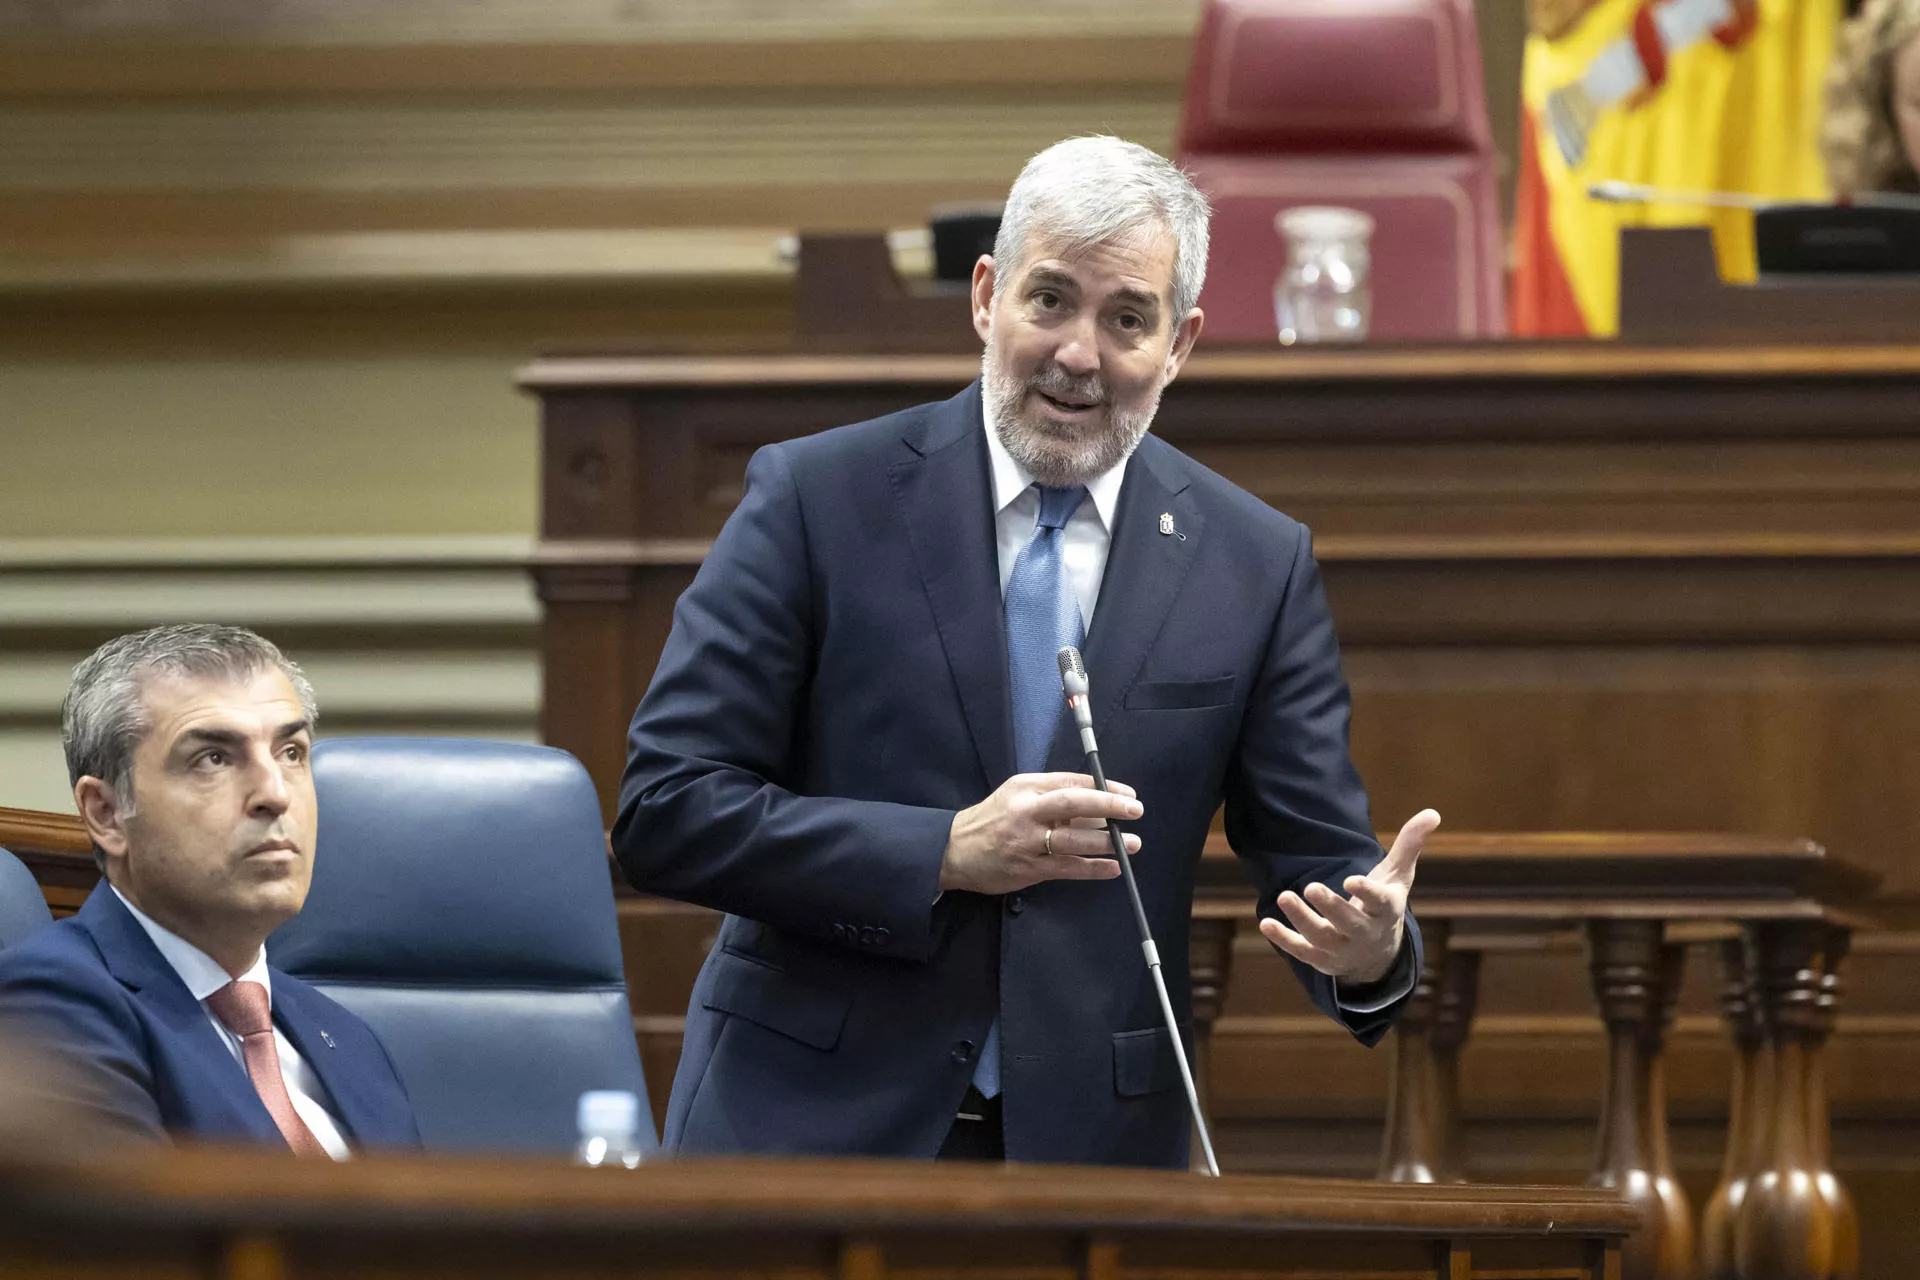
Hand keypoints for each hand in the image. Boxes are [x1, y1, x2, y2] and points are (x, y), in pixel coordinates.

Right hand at [940, 772, 1142, 895]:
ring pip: (1073, 839)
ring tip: (1133, 844)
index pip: (1072, 782)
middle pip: (1074, 803)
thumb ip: (1052, 797)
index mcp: (1026, 787)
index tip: (1128, 794)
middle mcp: (1027, 811)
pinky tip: (1113, 868)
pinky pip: (1067, 868)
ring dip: (1107, 841)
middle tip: (1135, 810)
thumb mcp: (1016, 796)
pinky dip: (1093, 868)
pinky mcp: (1028, 869)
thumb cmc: (992, 820)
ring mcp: (1027, 841)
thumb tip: (1098, 805)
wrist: (954, 851)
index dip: (1104, 787)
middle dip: (1109, 805)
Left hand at [1259, 808, 1438, 984]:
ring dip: (1301, 919)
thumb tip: (1433, 812)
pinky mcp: (1321, 959)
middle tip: (1310, 887)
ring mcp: (1342, 948)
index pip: (1380, 903)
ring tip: (1283, 896)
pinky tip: (1266, 922)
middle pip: (1348, 923)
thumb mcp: (1398, 876)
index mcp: (1385, 911)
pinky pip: (1301, 951)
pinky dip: (1284, 940)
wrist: (1377, 955)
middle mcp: (1365, 933)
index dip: (1367, 893)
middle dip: (1330, 907)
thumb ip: (1409, 844)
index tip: (1352, 880)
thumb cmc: (1384, 904)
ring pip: (1321, 937)